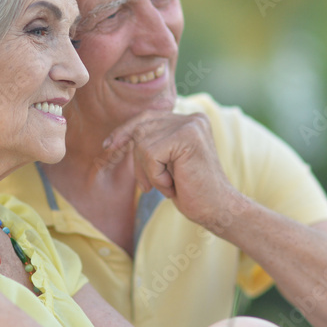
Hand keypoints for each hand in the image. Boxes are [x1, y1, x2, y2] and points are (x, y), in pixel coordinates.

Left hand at [101, 111, 249, 230]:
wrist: (217, 210)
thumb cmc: (192, 191)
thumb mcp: (168, 162)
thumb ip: (154, 143)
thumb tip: (121, 135)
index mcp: (191, 120)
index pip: (148, 117)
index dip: (125, 130)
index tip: (109, 145)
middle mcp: (193, 118)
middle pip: (141, 127)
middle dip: (137, 160)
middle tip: (149, 186)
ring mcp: (191, 125)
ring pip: (143, 142)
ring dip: (149, 171)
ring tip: (168, 185)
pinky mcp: (187, 137)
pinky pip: (150, 154)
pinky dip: (156, 176)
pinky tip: (173, 185)